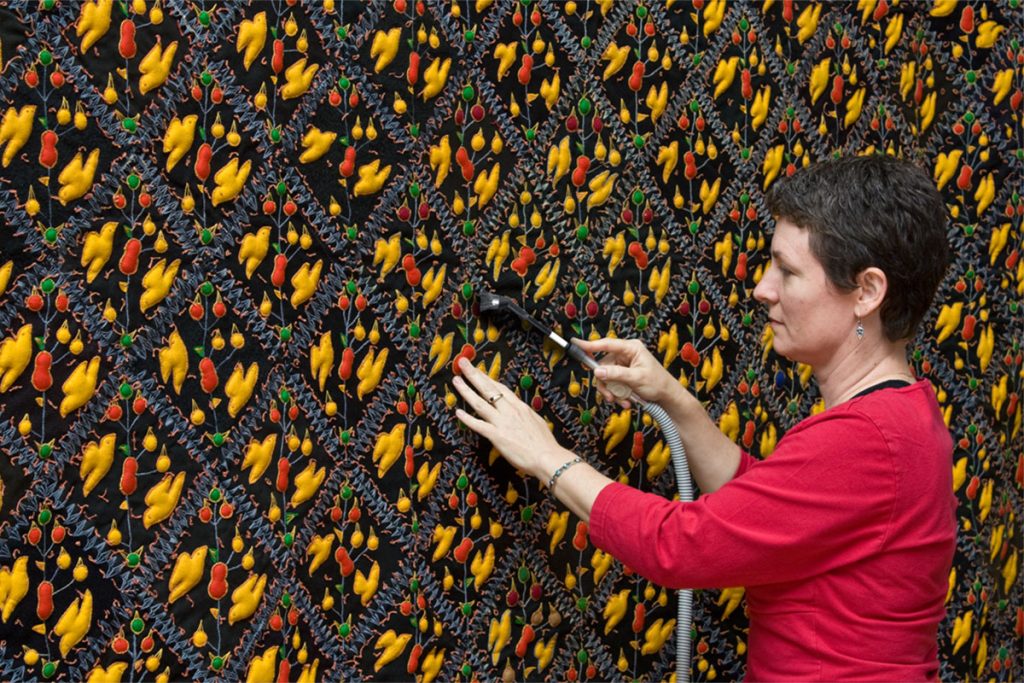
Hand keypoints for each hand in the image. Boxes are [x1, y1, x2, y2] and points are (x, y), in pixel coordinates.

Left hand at [452, 357, 568, 478]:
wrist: (547, 457)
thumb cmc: (545, 444)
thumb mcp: (537, 422)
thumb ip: (525, 415)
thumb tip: (521, 412)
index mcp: (520, 407)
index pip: (501, 388)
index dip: (488, 378)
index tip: (479, 371)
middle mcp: (510, 411)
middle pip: (488, 389)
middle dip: (474, 374)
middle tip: (463, 363)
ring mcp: (502, 422)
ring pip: (480, 403)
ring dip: (466, 391)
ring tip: (456, 380)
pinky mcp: (497, 436)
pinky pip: (478, 425)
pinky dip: (467, 419)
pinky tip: (458, 412)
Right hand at [572, 337, 681, 407]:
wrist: (668, 397)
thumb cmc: (658, 384)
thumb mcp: (636, 378)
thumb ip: (616, 374)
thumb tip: (597, 371)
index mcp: (631, 348)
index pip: (607, 344)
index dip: (590, 345)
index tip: (575, 343)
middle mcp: (626, 354)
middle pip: (603, 366)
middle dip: (606, 384)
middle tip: (610, 397)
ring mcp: (624, 365)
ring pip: (606, 377)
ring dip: (612, 392)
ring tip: (623, 402)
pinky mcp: (623, 375)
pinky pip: (612, 383)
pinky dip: (616, 394)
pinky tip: (626, 401)